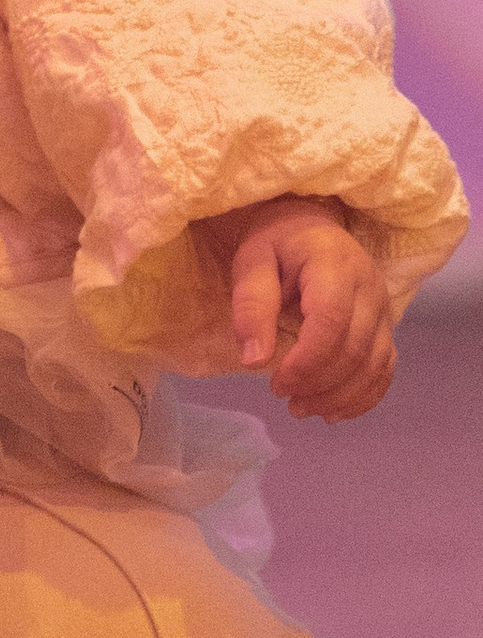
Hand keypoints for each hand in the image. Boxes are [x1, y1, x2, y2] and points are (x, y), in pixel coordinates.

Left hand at [207, 195, 395, 418]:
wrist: (310, 226)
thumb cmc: (276, 242)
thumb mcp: (251, 261)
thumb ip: (251, 306)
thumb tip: (254, 360)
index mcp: (334, 264)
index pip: (332, 322)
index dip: (307, 362)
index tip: (275, 383)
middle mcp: (370, 287)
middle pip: (355, 350)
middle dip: (320, 384)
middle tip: (282, 398)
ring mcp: (384, 308)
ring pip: (374, 365)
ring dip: (340, 396)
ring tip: (301, 408)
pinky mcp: (386, 326)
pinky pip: (385, 368)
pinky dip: (363, 396)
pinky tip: (333, 410)